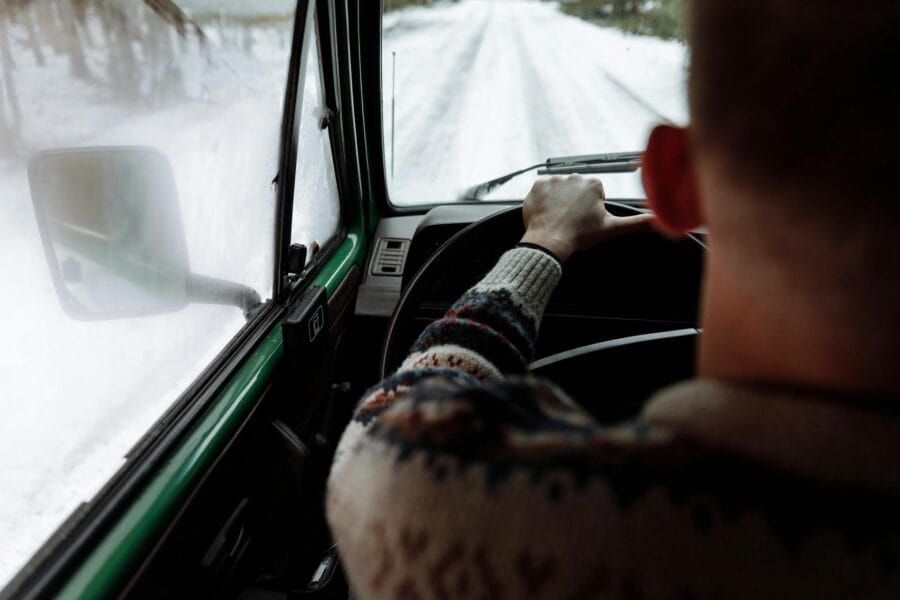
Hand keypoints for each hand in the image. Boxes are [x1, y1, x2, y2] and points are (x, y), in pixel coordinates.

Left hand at [520, 175, 654, 261]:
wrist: (550, 241)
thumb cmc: (580, 236)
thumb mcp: (613, 228)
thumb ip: (639, 223)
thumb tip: (660, 221)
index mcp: (594, 184)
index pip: (594, 194)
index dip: (590, 209)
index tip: (586, 220)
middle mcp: (574, 176)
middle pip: (576, 190)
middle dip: (575, 203)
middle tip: (572, 221)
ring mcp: (554, 180)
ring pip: (559, 191)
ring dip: (559, 202)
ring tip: (559, 218)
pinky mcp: (537, 185)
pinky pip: (542, 190)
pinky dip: (544, 201)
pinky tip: (547, 213)